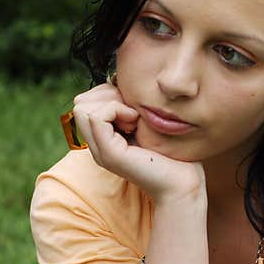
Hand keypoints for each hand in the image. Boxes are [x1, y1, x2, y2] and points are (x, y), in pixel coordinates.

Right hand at [71, 83, 205, 204]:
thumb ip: (128, 107)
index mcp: (104, 139)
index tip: (134, 108)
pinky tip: (135, 122)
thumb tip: (115, 80)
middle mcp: (97, 146)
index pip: (84, 101)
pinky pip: (96, 115)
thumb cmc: (173, 152)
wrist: (183, 183)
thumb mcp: (145, 122)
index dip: (107, 94)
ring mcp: (100, 151)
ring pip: (82, 107)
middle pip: (80, 102)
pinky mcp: (108, 153)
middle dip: (108, 96)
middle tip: (134, 113)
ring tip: (135, 119)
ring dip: (112, 103)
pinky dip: (117, 109)